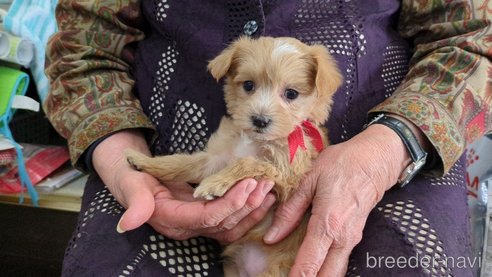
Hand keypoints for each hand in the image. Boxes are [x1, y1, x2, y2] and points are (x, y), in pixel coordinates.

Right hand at [93, 129, 275, 242]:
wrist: (133, 175)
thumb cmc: (132, 177)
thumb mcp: (130, 185)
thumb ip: (135, 203)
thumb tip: (126, 225)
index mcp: (172, 220)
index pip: (207, 217)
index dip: (229, 203)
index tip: (248, 183)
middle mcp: (188, 227)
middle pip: (224, 223)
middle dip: (247, 204)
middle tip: (265, 183)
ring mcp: (198, 223)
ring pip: (232, 225)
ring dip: (253, 208)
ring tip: (269, 188)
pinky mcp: (205, 216)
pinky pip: (231, 220)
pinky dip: (249, 209)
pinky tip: (263, 195)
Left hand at [264, 124, 412, 275]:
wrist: (374, 159)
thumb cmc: (341, 164)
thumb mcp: (309, 181)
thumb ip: (290, 211)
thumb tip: (271, 237)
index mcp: (328, 223)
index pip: (309, 263)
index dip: (295, 276)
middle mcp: (342, 238)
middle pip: (326, 276)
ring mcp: (352, 240)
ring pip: (335, 272)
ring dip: (318, 276)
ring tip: (298, 273)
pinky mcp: (355, 237)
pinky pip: (340, 262)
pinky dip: (326, 269)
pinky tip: (313, 266)